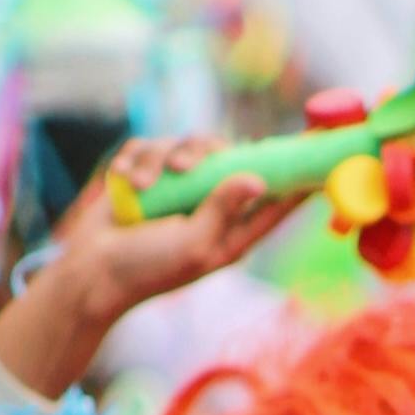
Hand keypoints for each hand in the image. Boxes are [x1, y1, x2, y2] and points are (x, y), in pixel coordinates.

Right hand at [0, 139, 308, 401]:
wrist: (92, 271)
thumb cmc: (148, 269)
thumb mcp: (194, 245)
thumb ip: (224, 210)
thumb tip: (258, 180)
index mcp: (231, 229)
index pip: (277, 200)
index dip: (299, 178)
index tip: (322, 147)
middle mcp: (208, 202)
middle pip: (228, 154)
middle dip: (206, 153)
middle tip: (183, 169)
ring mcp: (177, 186)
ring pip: (186, 143)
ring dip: (162, 160)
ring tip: (145, 187)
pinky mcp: (146, 172)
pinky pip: (150, 145)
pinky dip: (137, 161)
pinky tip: (128, 184)